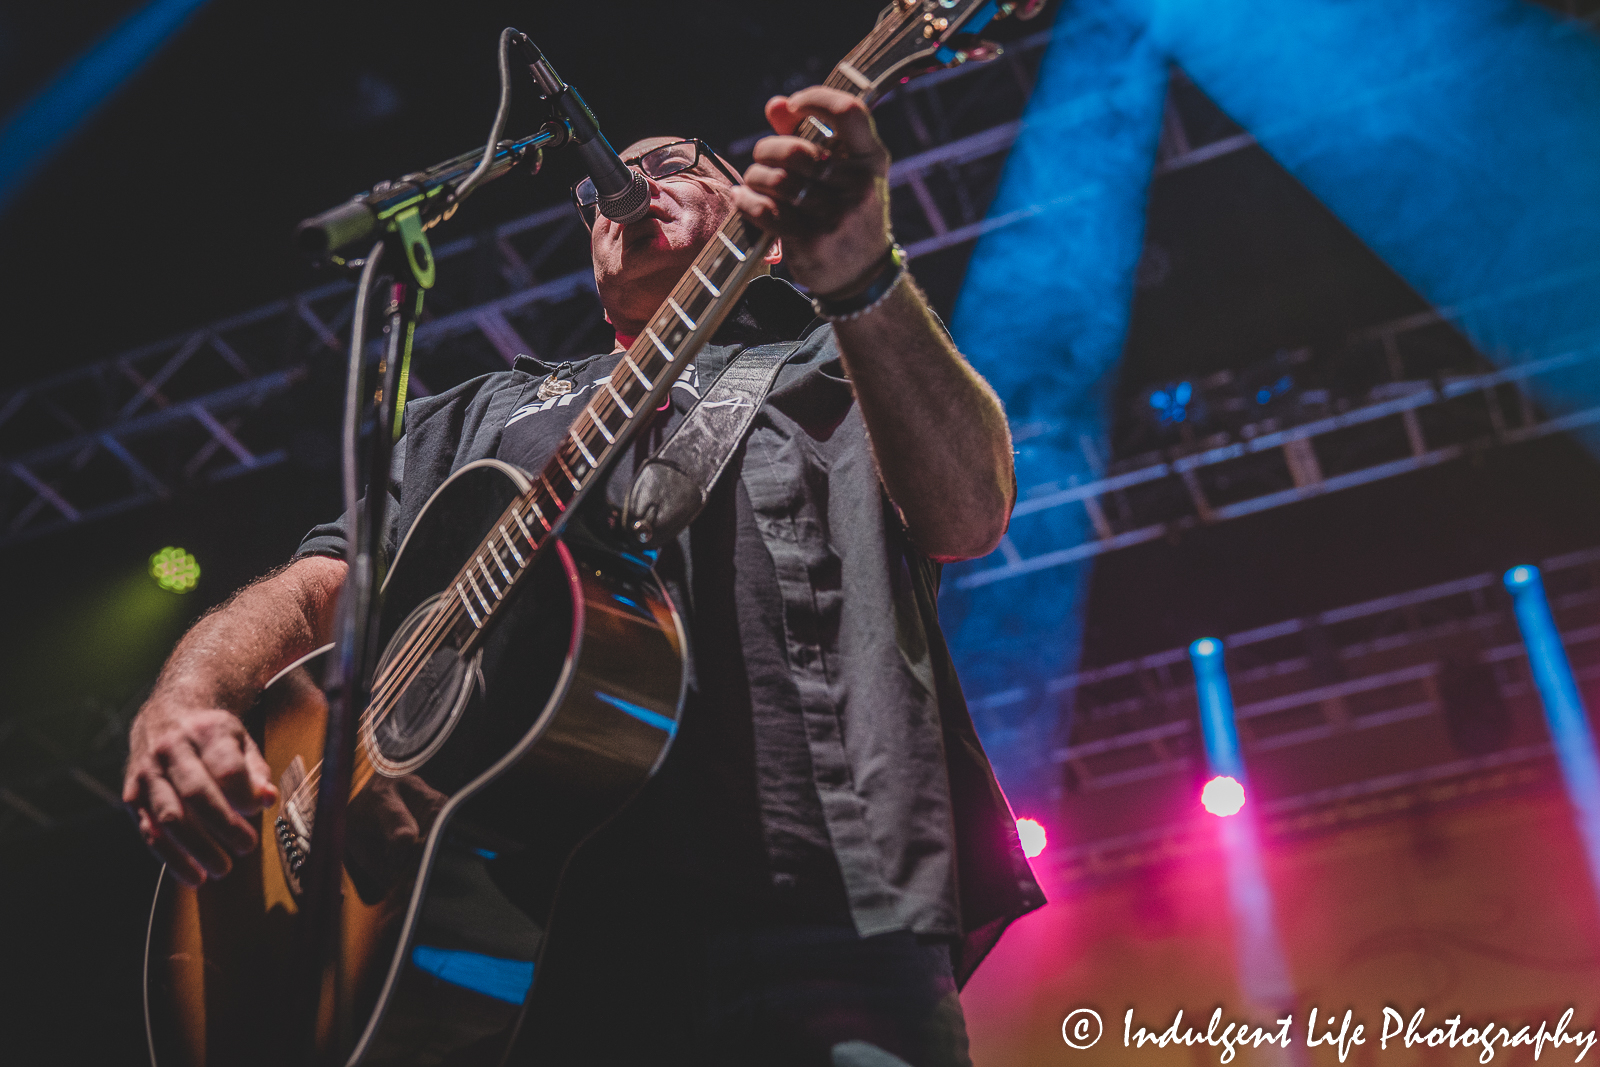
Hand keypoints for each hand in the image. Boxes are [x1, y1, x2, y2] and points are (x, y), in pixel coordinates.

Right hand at [123, 700, 277, 886]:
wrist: (165, 714)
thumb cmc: (211, 735)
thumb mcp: (240, 740)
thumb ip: (256, 771)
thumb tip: (268, 799)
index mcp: (205, 731)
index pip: (226, 767)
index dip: (244, 794)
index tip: (258, 810)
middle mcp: (171, 750)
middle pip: (196, 794)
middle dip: (223, 826)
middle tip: (247, 847)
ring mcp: (147, 773)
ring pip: (168, 817)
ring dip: (196, 849)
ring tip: (222, 869)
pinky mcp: (131, 796)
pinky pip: (148, 832)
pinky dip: (171, 858)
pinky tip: (192, 875)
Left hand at [732, 86, 893, 296]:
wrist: (862, 275)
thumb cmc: (846, 212)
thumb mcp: (845, 174)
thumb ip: (809, 136)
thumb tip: (776, 104)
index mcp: (871, 160)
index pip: (849, 112)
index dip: (816, 99)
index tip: (794, 106)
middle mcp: (859, 185)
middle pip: (798, 150)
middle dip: (767, 150)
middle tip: (761, 159)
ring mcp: (837, 215)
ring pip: (777, 181)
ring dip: (754, 178)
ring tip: (752, 183)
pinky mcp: (813, 241)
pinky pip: (766, 211)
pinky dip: (747, 203)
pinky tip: (744, 200)